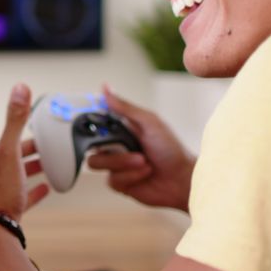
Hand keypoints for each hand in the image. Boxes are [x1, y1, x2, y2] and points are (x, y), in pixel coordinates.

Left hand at [0, 83, 49, 220]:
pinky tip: (45, 188)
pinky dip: (31, 189)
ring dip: (27, 164)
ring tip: (46, 160)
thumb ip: (15, 120)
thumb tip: (20, 88)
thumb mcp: (9, 152)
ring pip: (9, 171)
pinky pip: (17, 194)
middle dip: (19, 140)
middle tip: (37, 135)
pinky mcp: (0, 208)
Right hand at [86, 85, 194, 211]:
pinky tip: (144, 173)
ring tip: (142, 161)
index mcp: (120, 129)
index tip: (88, 123)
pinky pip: (111, 179)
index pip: (94, 122)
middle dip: (111, 147)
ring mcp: (116, 165)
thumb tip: (106, 88)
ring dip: (122, 162)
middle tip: (126, 146)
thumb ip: (125, 107)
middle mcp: (115, 146)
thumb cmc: (171, 149)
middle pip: (89, 144)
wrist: (182, 179)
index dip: (88, 123)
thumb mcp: (149, 122)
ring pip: (97, 162)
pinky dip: (130, 176)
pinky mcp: (119, 182)